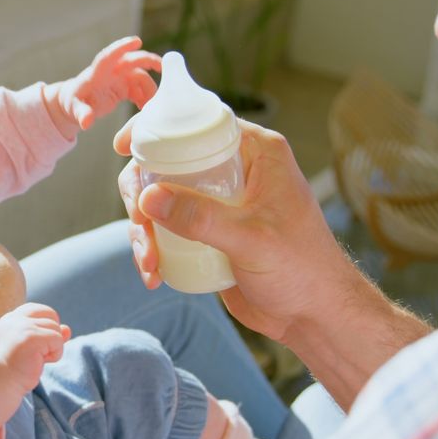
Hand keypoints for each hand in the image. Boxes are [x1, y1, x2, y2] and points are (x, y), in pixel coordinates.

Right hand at [0, 303, 70, 392]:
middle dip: (52, 336)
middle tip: (37, 354)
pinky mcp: (32, 337)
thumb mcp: (31, 347)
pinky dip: (55, 354)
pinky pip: (58, 340)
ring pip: (56, 329)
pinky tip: (40, 363)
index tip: (37, 345)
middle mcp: (15, 318)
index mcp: (11, 319)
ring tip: (36, 359)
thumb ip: (47, 335)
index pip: (38, 309)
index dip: (46, 325)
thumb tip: (67, 328)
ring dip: (53, 348)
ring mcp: (23, 326)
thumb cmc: (14, 369)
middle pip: (51, 316)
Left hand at [45, 36, 161, 129]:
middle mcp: (111, 71)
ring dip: (148, 89)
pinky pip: (139, 88)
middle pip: (132, 61)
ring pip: (139, 76)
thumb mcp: (74, 110)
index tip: (137, 41)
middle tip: (163, 68)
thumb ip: (82, 114)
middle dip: (148, 61)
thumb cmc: (73, 104)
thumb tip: (86, 122)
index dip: (122, 47)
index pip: (109, 56)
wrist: (76, 104)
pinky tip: (145, 109)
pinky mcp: (124, 86)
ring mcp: (119, 77)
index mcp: (97, 73)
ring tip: (149, 107)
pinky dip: (145, 97)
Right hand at [113, 119, 358, 341]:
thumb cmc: (302, 269)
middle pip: (168, 162)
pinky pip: (167, 229)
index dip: (155, 127)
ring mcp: (218, 202)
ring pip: (161, 198)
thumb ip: (200, 217)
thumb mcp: (250, 238)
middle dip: (141, 194)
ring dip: (144, 229)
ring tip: (148, 261)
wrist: (313, 315)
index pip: (198, 123)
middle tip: (140, 224)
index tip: (123, 146)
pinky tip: (153, 273)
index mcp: (255, 153)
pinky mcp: (208, 232)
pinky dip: (152, 247)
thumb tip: (147, 197)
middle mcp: (234, 171)